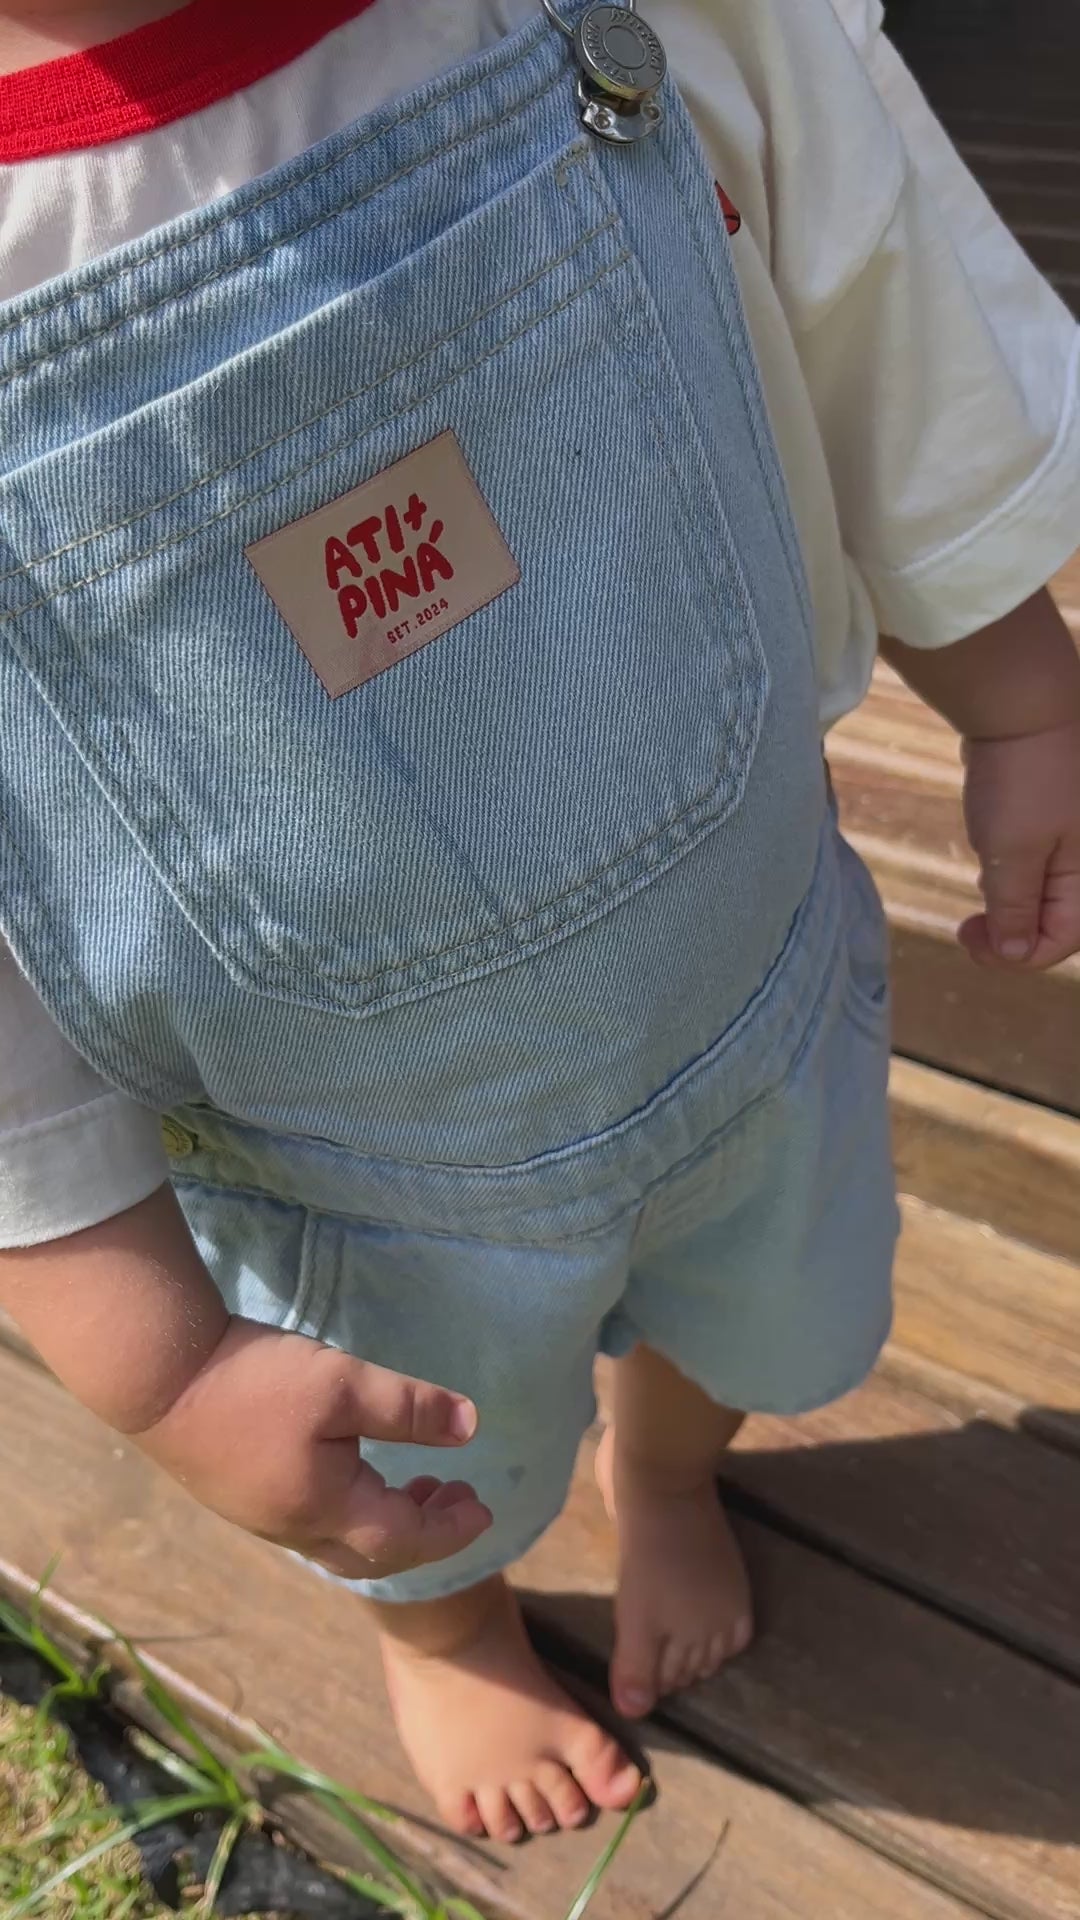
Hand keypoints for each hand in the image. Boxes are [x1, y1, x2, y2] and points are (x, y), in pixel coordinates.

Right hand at [136, 1316, 492, 1579]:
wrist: (157, 1377)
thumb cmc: (256, 1381)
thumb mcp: (343, 1384)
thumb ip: (409, 1409)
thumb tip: (471, 1427)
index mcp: (325, 1509)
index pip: (405, 1539)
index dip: (451, 1528)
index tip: (486, 1507)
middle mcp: (293, 1528)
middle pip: (373, 1554)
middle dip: (424, 1533)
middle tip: (459, 1495)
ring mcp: (261, 1515)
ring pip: (340, 1541)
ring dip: (387, 1522)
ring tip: (417, 1483)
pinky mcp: (238, 1493)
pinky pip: (311, 1523)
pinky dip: (352, 1510)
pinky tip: (353, 1469)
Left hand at [960, 719, 1079, 968]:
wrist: (1020, 701)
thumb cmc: (1021, 777)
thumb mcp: (1011, 852)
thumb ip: (1014, 907)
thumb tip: (1015, 952)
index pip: (1062, 941)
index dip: (1016, 956)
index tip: (971, 941)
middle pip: (1055, 921)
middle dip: (1010, 933)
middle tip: (965, 929)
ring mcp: (1072, 836)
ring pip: (1043, 892)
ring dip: (1008, 905)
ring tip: (977, 899)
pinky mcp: (1052, 816)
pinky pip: (1036, 862)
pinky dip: (1010, 874)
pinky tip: (988, 868)